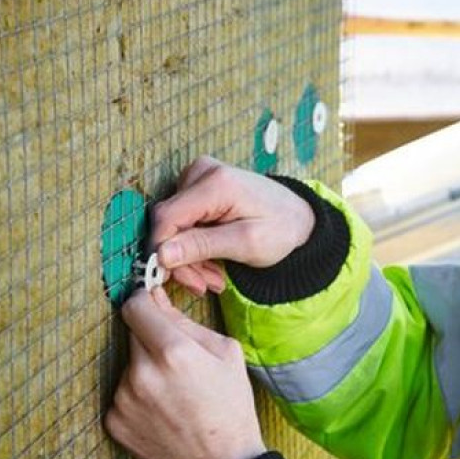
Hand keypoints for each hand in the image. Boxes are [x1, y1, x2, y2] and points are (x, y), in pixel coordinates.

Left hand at [105, 286, 265, 458]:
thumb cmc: (231, 406)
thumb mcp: (225, 353)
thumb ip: (185, 322)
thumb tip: (155, 297)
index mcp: (173, 351)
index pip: (135, 306)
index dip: (144, 301)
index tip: (150, 305)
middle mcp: (142, 373)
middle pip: (132, 333)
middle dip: (151, 338)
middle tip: (176, 359)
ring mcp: (124, 400)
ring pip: (128, 365)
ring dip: (145, 369)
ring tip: (173, 393)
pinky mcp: (114, 421)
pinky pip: (121, 394)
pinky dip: (138, 396)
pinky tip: (162, 411)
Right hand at [150, 157, 314, 294]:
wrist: (298, 217)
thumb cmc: (281, 229)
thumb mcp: (246, 244)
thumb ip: (202, 246)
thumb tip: (161, 254)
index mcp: (217, 183)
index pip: (166, 217)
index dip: (161, 251)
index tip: (169, 279)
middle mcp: (203, 172)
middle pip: (169, 223)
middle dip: (181, 260)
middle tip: (204, 285)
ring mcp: (199, 176)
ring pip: (174, 226)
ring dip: (189, 258)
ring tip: (214, 278)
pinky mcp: (199, 186)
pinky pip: (183, 222)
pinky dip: (194, 246)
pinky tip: (212, 262)